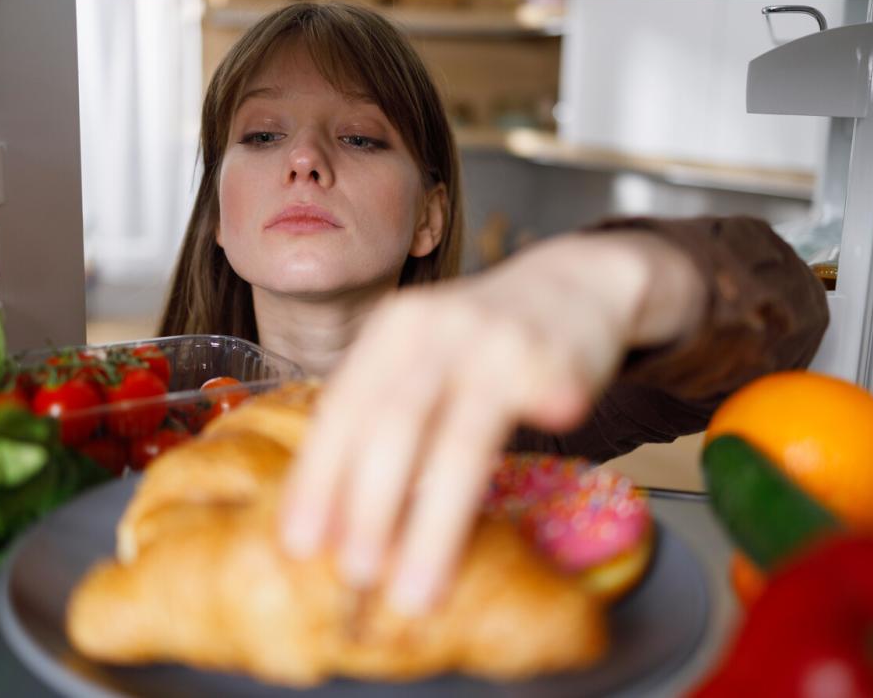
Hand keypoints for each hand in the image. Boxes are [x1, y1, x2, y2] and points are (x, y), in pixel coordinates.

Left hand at [278, 230, 704, 613]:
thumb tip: (338, 518)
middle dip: (368, 507)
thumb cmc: (480, 341)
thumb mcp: (421, 356)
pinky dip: (537, 438)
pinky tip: (525, 497)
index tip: (300, 542)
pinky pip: (542, 409)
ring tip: (416, 590)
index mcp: (391, 332)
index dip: (318, 477)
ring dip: (434, 523)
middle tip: (355, 575)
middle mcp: (436, 328)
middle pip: (392, 425)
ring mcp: (497, 341)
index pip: (342, 409)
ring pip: (461, 441)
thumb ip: (384, 412)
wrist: (572, 281)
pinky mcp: (555, 357)